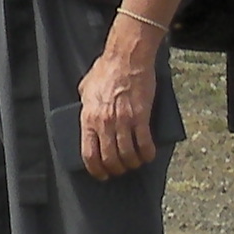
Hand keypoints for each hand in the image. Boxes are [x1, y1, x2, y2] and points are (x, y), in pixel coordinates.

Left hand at [75, 19, 164, 179]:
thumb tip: (85, 112)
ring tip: (135, 163)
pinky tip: (148, 155)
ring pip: (127, 155)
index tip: (102, 175)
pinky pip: (144, 143)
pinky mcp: (141, 116)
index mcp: (88, 118)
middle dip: (116, 169)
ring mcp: (123, 121)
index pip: (89, 154)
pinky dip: (147, 154)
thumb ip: (85, 104)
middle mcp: (104, 123)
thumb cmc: (106, 70)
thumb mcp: (86, 88)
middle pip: (109, 159)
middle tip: (120, 170)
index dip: (96, 169)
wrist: (126, 58)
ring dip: (132, 163)